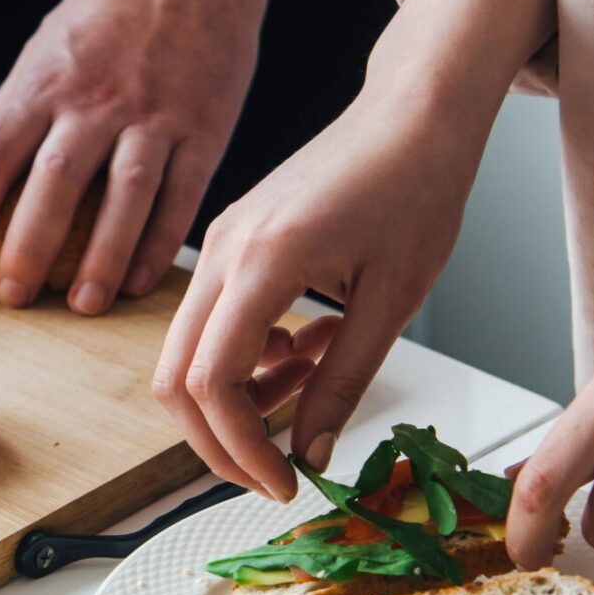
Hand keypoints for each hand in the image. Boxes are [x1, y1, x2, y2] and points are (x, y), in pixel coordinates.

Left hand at [0, 0, 265, 314]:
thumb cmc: (110, 11)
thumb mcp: (45, 51)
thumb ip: (5, 110)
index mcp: (46, 82)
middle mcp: (97, 100)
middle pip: (54, 183)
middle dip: (29, 246)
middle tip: (10, 295)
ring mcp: (155, 115)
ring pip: (124, 197)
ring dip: (102, 258)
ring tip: (80, 304)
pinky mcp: (205, 127)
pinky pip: (180, 196)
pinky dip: (159, 244)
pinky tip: (140, 281)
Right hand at [152, 87, 483, 499]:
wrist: (415, 112)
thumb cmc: (417, 184)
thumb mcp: (393, 302)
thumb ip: (344, 384)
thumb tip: (311, 453)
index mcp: (264, 260)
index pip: (214, 382)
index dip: (243, 448)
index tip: (284, 481)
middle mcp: (225, 250)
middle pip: (177, 378)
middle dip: (220, 441)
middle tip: (274, 472)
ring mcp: (221, 243)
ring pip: (188, 352)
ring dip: (239, 396)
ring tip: (310, 390)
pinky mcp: (232, 241)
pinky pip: (213, 319)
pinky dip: (247, 357)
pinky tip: (307, 346)